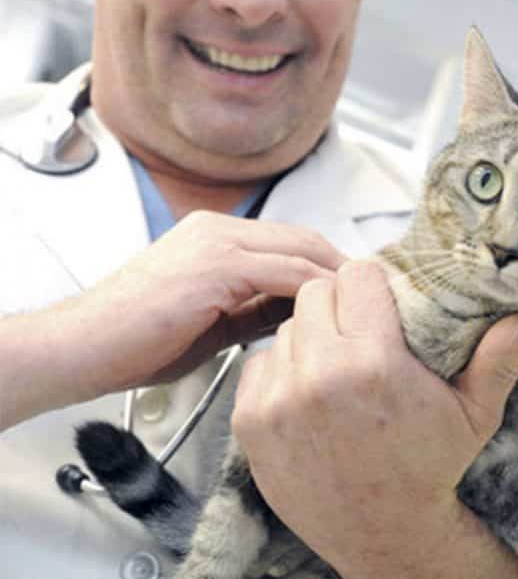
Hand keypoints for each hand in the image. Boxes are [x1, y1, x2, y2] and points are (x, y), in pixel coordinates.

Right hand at [1, 211, 344, 428]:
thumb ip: (253, 310)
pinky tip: (334, 312)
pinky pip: (282, 273)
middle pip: (303, 238)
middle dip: (341, 266)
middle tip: (373, 295)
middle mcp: (219, 230)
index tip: (355, 293)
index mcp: (216, 238)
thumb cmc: (137, 340)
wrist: (81, 347)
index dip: (327, 265)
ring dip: (336, 277)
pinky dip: (313, 290)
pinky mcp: (213, 266)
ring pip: (299, 250)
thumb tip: (295, 316)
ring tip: (365, 305)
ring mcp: (216, 244)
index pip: (290, 242)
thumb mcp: (211, 322)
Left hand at [231, 259, 517, 578]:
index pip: (355, 274)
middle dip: (340, 304)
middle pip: (316, 293)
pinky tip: (309, 395)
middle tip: (361, 333)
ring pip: (288, 327)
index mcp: (375, 363)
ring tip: (338, 367)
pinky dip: (282, 369)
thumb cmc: (432, 467)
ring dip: (311, 336)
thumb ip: (502, 353)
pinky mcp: (250, 421)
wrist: (385, 535)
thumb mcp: (475, 411)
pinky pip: (260, 362)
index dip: (373, 285)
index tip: (383, 305)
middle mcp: (320, 376)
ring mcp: (279, 400)